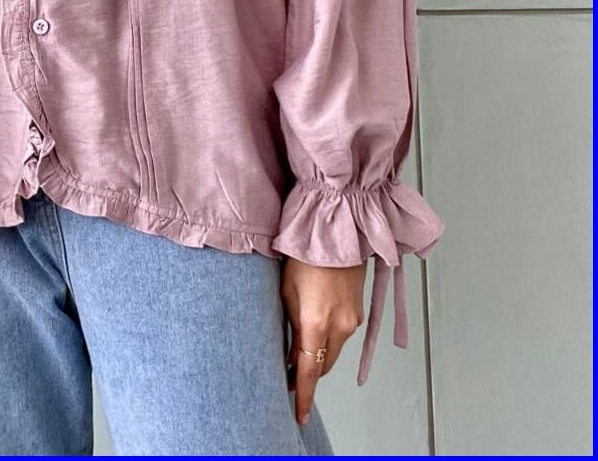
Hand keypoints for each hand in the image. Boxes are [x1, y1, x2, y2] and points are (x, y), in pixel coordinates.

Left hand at [281, 256, 366, 424]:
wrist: (334, 230)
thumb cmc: (304, 254)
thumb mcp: (287, 292)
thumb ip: (291, 327)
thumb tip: (292, 354)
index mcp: (316, 323)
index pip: (310, 372)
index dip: (304, 395)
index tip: (299, 413)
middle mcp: (340, 327)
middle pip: (324, 365)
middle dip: (308, 374)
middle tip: (289, 377)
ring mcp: (352, 319)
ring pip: (334, 350)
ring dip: (319, 355)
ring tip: (298, 350)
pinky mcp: (358, 310)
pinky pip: (342, 334)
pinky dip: (329, 339)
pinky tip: (315, 329)